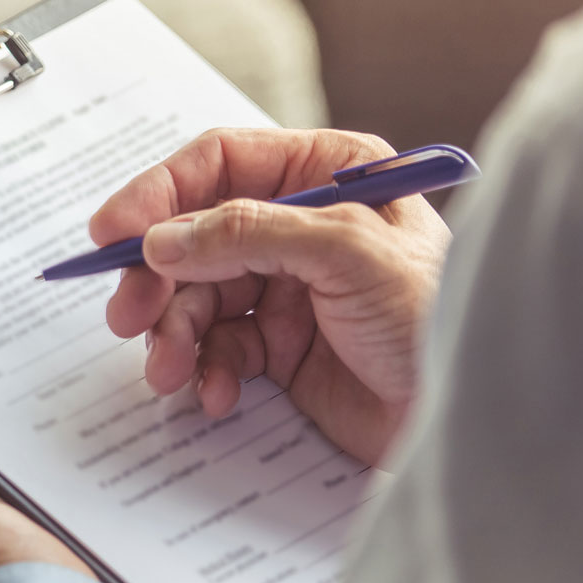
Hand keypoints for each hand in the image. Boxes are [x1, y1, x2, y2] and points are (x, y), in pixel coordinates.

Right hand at [90, 128, 450, 465]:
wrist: (471, 418)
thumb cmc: (438, 318)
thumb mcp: (349, 253)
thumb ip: (250, 232)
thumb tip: (162, 238)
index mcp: (326, 174)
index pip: (219, 163)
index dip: (158, 194)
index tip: (111, 234)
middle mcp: (299, 224)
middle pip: (192, 236)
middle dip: (156, 280)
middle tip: (129, 317)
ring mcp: (287, 287)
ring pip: (195, 297)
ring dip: (173, 336)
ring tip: (169, 372)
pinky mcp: (280, 346)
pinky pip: (216, 348)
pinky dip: (205, 371)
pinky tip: (217, 394)